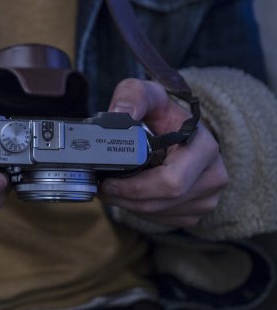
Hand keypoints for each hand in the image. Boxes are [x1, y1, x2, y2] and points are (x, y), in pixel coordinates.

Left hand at [100, 79, 228, 226]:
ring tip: (109, 188)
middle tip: (100, 187)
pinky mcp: (196, 212)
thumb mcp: (146, 94)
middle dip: (125, 198)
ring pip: (159, 214)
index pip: (170, 181)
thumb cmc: (161, 113)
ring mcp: (208, 197)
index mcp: (204, 147)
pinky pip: (162, 220)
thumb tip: (119, 113)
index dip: (133, 187)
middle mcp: (213, 175)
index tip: (105, 181)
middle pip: (162, 202)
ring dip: (128, 205)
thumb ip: (133, 96)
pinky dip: (139, 210)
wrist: (178, 130)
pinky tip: (127, 195)